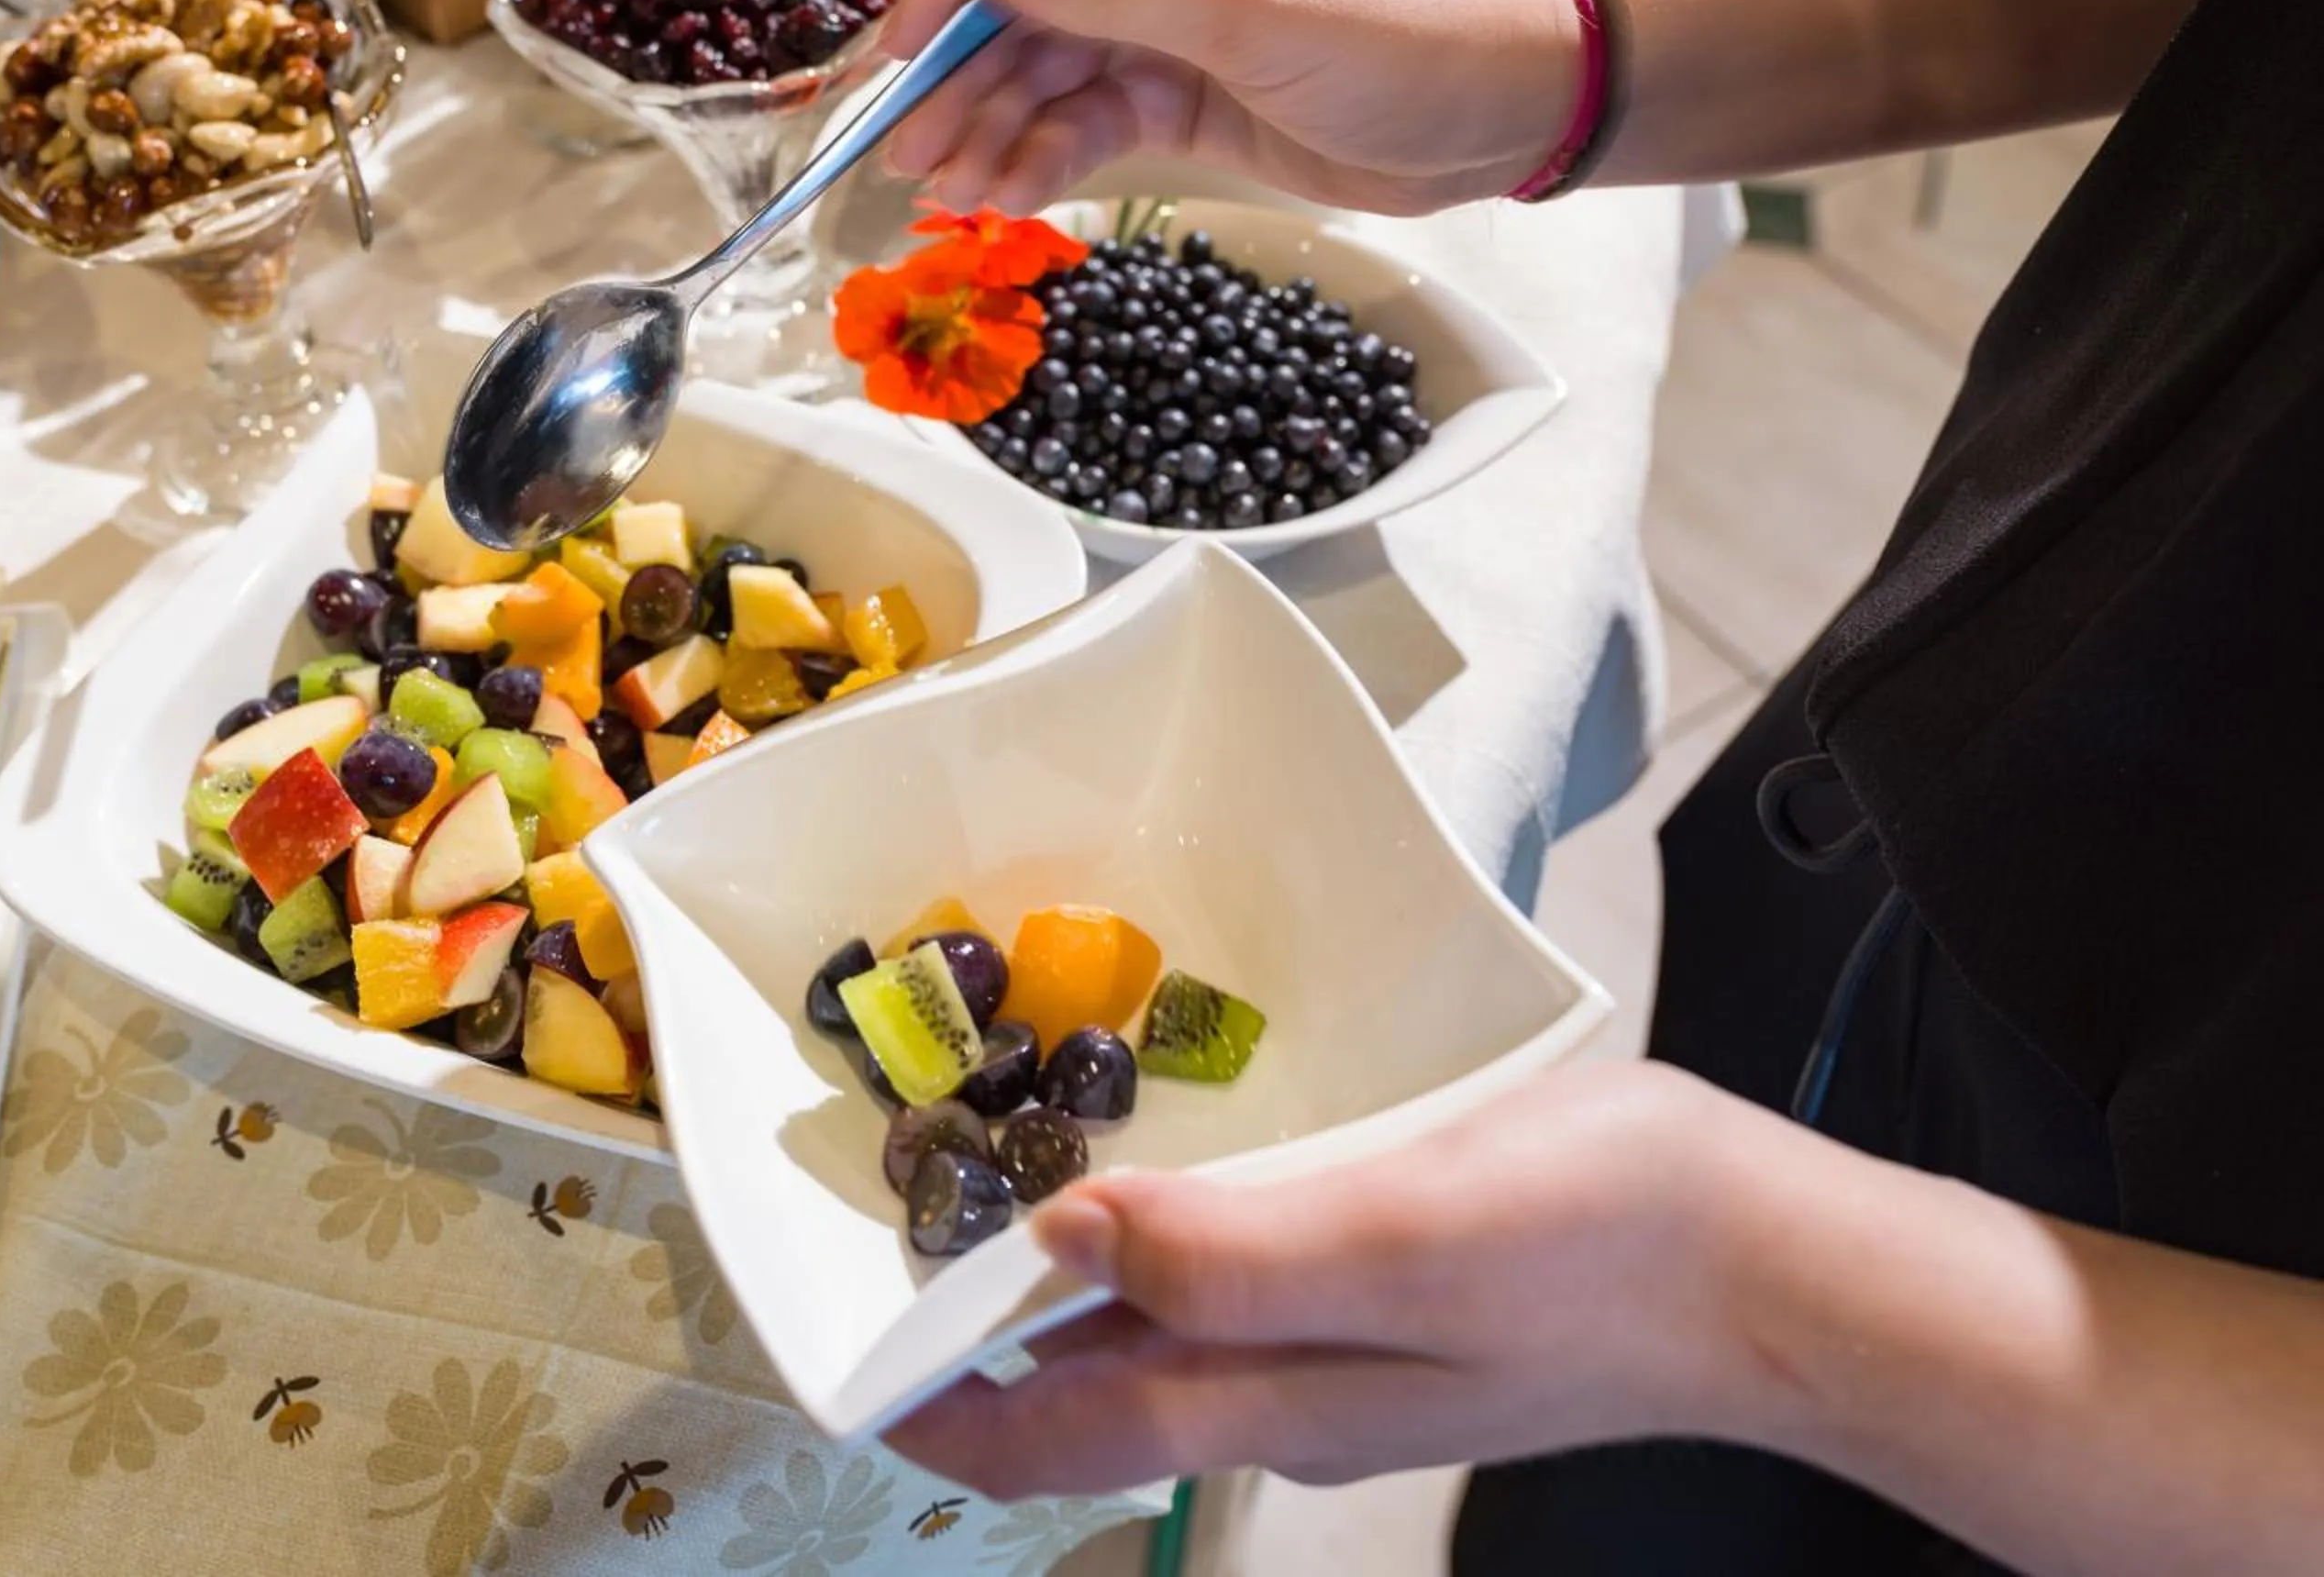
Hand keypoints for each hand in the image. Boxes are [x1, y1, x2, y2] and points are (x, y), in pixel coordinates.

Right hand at [877, 0, 1585, 216]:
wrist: (1511, 108)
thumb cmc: (1408, 30)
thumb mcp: (1256, 7)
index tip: (900, 53)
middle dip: (956, 74)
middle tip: (901, 152)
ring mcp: (1162, 18)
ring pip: (1040, 69)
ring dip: (988, 126)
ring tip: (947, 193)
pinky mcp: (1177, 92)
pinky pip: (1083, 120)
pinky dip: (1040, 157)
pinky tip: (1002, 195)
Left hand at [885, 1061, 1782, 1501]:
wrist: (1781, 1268)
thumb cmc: (1599, 1244)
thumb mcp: (1399, 1234)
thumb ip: (1227, 1254)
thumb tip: (1056, 1247)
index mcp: (1267, 1396)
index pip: (1049, 1439)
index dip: (930, 1410)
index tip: (832, 1345)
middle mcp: (1288, 1395)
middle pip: (1087, 1399)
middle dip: (974, 1348)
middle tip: (892, 1237)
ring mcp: (1348, 1352)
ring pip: (1156, 1343)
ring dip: (1058, 1294)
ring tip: (987, 1195)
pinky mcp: (1401, 1293)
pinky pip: (1235, 1286)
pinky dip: (1160, 1245)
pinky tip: (1160, 1174)